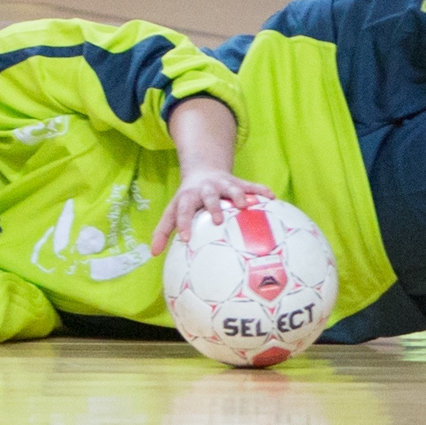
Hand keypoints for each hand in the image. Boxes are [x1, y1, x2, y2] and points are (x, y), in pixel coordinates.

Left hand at [151, 169, 274, 254]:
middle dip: (213, 207)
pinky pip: (252, 185)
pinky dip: (261, 190)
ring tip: (245, 205)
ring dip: (238, 195)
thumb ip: (163, 230)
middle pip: (208, 197)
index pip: (184, 210)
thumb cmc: (188, 200)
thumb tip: (153, 254)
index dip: (183, 223)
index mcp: (189, 197)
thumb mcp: (172, 210)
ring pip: (231, 188)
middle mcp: (206, 189)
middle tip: (217, 220)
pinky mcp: (238, 182)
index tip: (185, 238)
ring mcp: (223, 184)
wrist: (203, 170)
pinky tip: (272, 197)